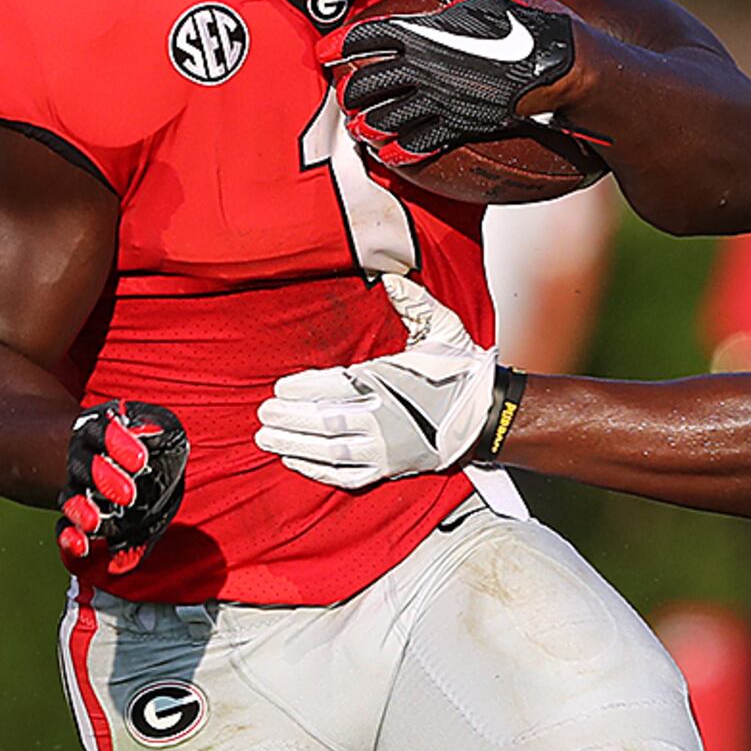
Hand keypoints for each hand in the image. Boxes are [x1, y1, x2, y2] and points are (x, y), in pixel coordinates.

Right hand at [59, 400, 184, 571]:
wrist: (140, 471)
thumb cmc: (154, 447)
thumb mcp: (164, 432)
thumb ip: (161, 431)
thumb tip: (156, 432)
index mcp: (102, 431)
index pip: (101, 431)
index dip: (117, 443)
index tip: (141, 460)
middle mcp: (84, 458)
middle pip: (85, 465)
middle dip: (103, 479)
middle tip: (128, 495)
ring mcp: (79, 490)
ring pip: (72, 497)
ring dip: (80, 511)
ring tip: (93, 523)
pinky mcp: (78, 518)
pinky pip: (65, 527)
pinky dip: (70, 538)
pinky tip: (81, 548)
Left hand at [256, 274, 506, 488]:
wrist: (487, 415)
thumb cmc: (459, 372)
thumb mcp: (441, 328)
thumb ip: (413, 302)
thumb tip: (390, 276)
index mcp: (390, 381)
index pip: (336, 385)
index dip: (304, 388)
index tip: (281, 387)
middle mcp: (383, 417)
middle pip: (325, 420)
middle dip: (290, 417)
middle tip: (263, 413)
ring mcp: (385, 446)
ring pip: (330, 449)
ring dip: (294, 444)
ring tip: (267, 437)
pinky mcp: (389, 467)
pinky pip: (346, 474)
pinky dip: (317, 469)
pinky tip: (295, 460)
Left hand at [329, 0, 584, 165]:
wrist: (562, 65)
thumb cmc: (524, 20)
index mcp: (423, 31)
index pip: (366, 38)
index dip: (339, 46)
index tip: (325, 52)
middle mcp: (425, 68)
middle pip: (370, 82)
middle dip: (352, 89)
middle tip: (343, 93)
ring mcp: (440, 100)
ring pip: (388, 117)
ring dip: (368, 123)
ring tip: (358, 126)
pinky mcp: (460, 125)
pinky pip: (420, 142)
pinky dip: (400, 150)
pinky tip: (389, 155)